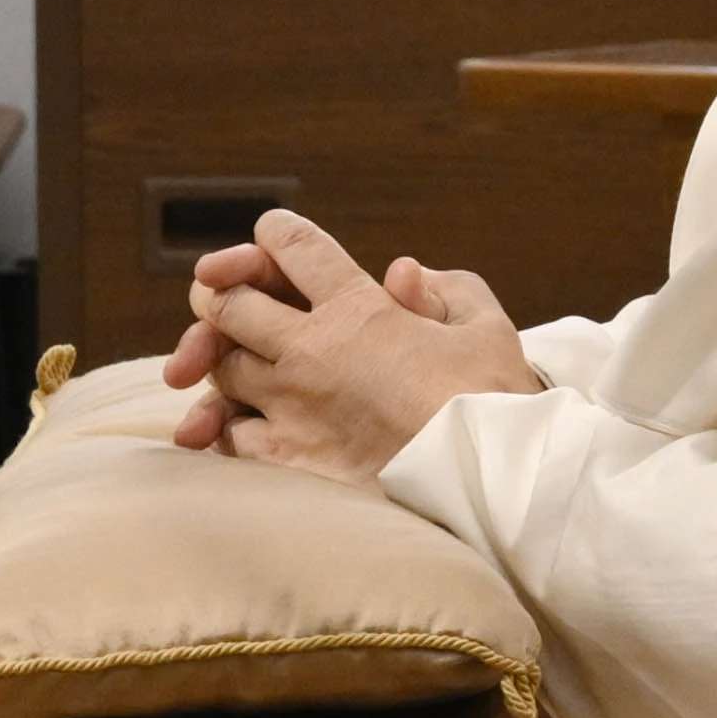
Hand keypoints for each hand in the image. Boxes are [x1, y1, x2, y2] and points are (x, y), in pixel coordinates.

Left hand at [168, 211, 534, 473]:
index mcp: (358, 308)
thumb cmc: (496, 403)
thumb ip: (444, 290)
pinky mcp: (287, 460)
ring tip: (239, 362)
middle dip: (222, 293)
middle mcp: (311, 351)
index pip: (292, 247)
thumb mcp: (485, 327)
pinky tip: (240, 425)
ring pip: (220, 369)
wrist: (490, 484)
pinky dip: (227, 426)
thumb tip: (402, 275)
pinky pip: (230, 435)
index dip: (275, 233)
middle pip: (228, 304)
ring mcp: (292, 407)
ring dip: (222, 360)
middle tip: (227, 297)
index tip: (272, 235)